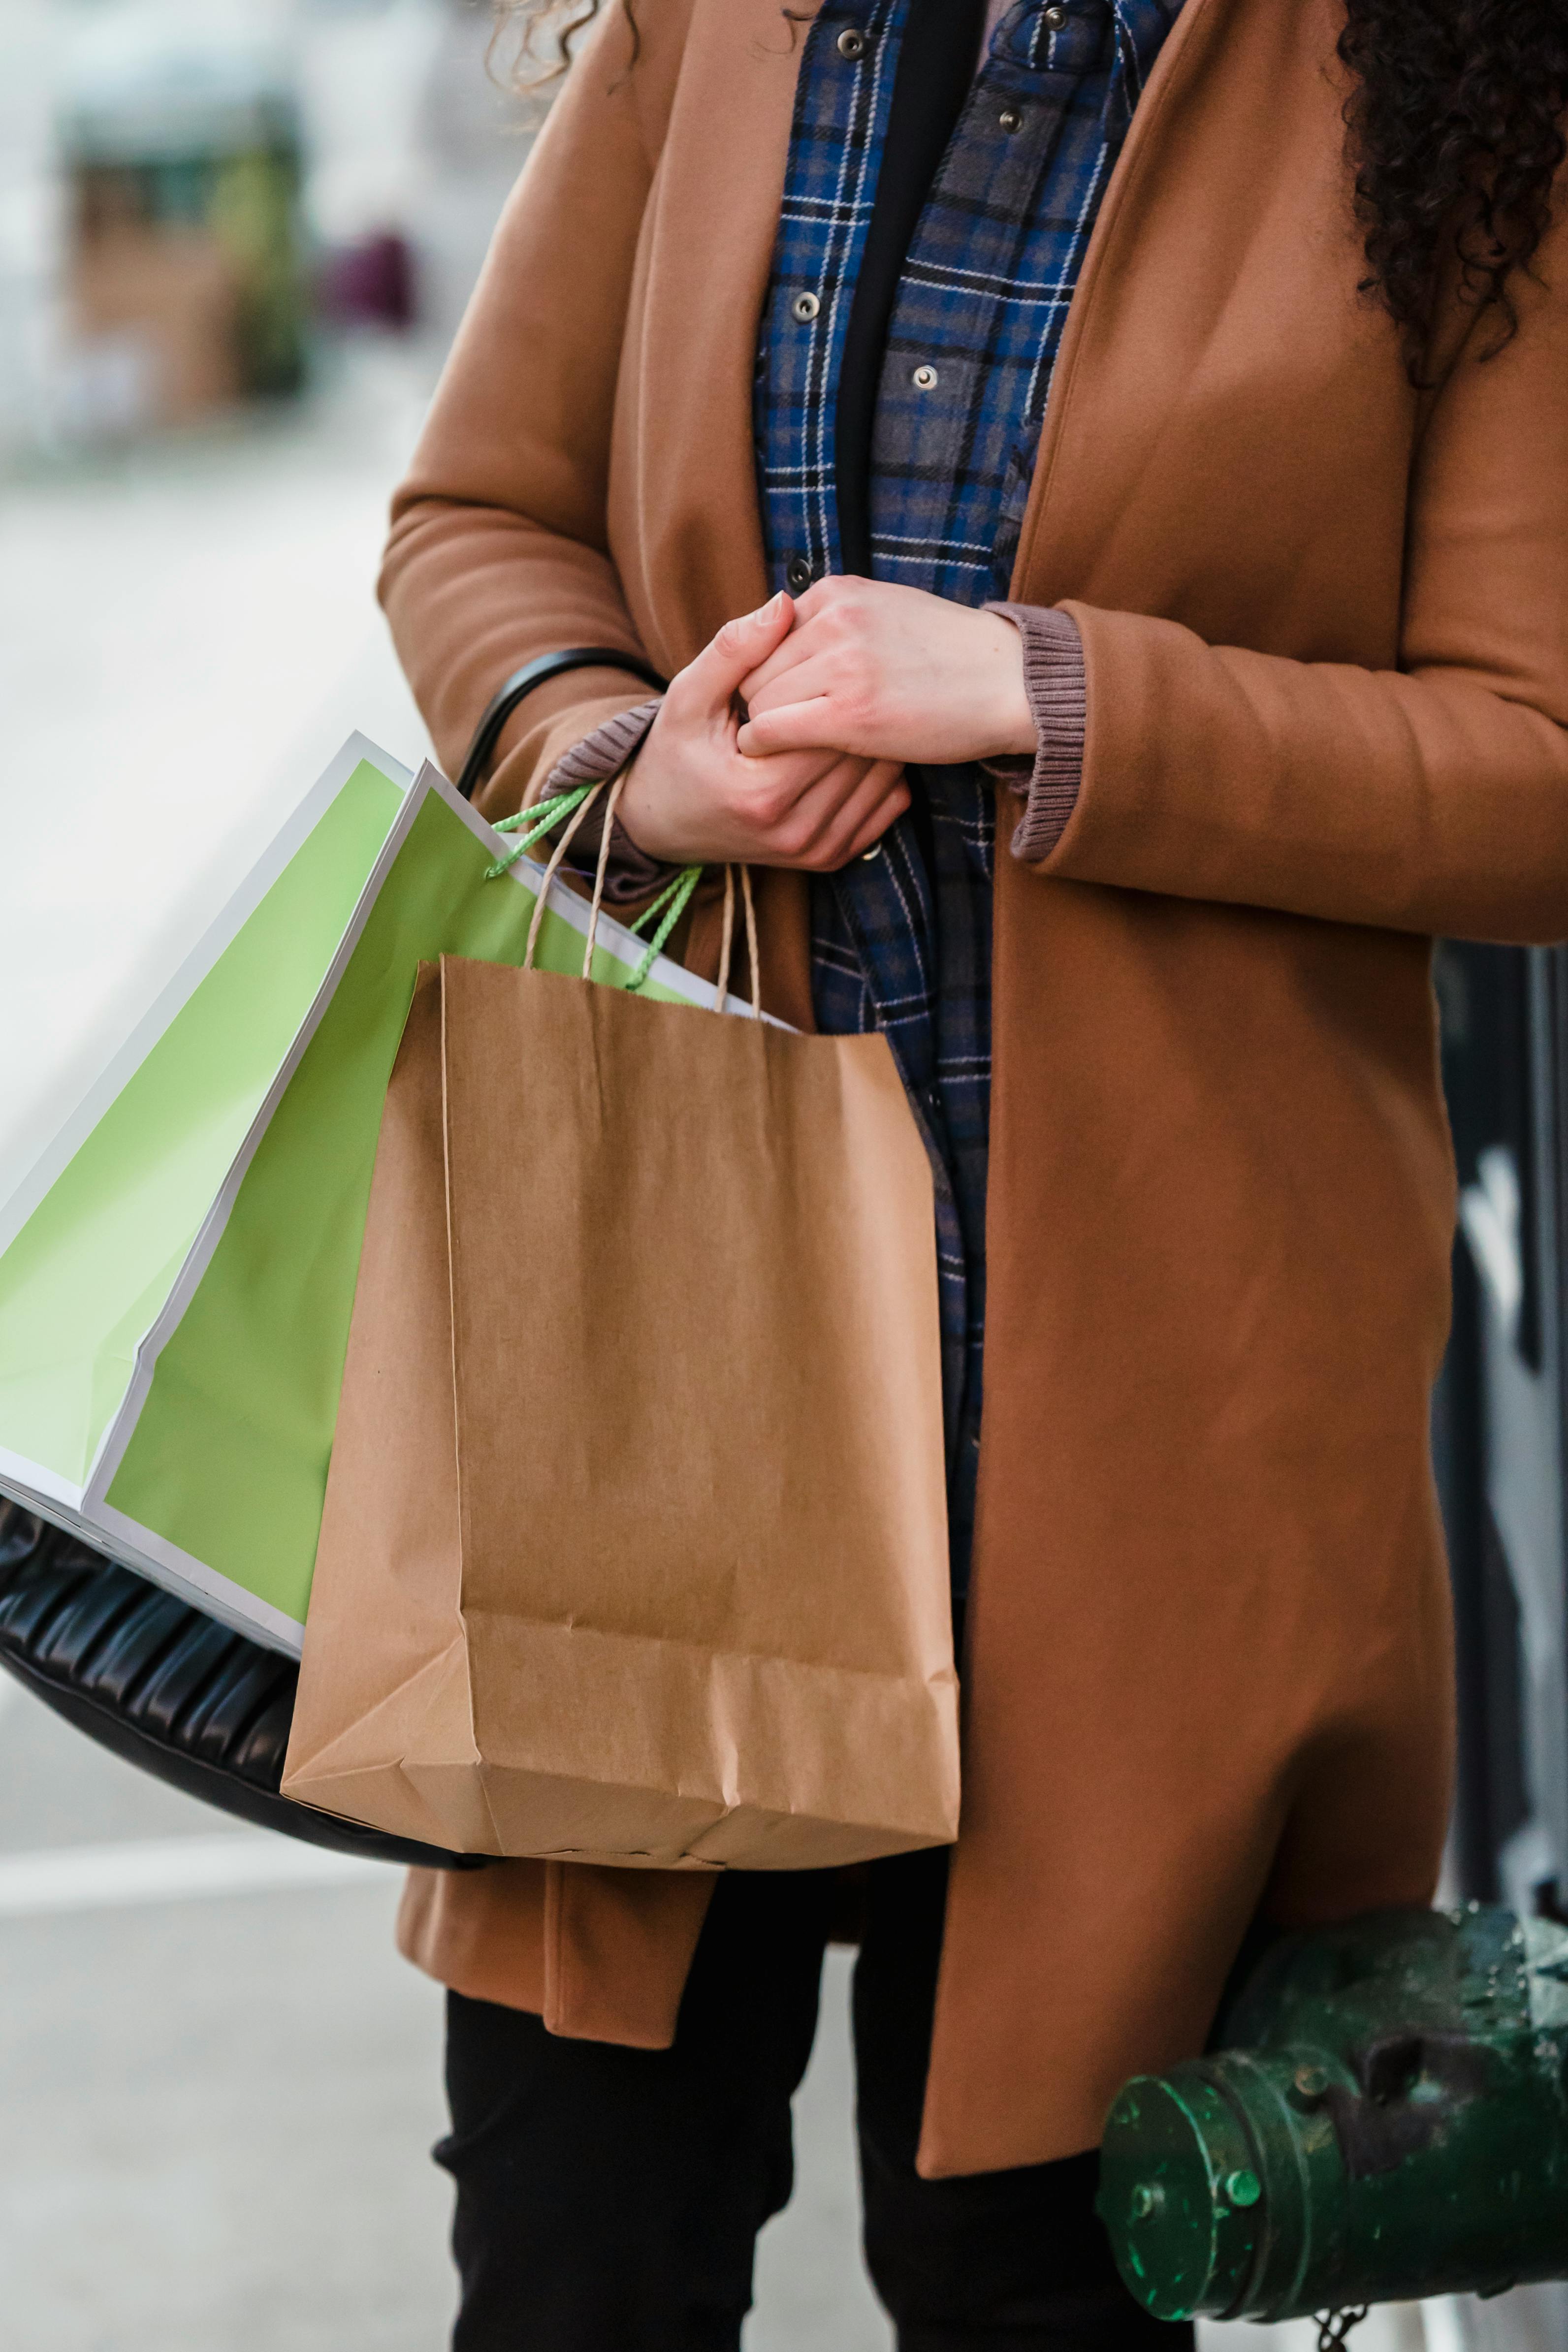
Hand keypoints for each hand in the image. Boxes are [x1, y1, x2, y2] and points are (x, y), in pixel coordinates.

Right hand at [616, 592, 908, 866]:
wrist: (662, 822)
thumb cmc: (674, 752)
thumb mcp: (688, 696)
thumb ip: (733, 651)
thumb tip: (782, 604)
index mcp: (761, 792)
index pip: (830, 728)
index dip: (842, 687)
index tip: (846, 655)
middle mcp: (793, 830)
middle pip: (861, 757)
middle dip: (868, 711)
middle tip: (876, 671)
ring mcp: (813, 850)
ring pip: (880, 783)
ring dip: (884, 741)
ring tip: (876, 700)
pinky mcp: (827, 859)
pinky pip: (882, 813)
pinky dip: (886, 776)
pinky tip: (873, 744)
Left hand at [735, 576, 1036, 766]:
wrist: (1010, 682)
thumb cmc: (950, 657)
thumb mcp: (886, 610)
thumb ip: (836, 618)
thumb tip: (786, 632)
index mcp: (837, 592)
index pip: (765, 634)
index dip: (769, 673)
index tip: (784, 698)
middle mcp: (834, 619)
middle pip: (755, 668)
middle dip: (763, 700)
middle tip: (782, 729)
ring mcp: (841, 664)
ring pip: (759, 700)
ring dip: (766, 727)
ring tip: (790, 746)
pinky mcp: (849, 712)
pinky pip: (771, 730)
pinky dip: (763, 745)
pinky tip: (778, 755)